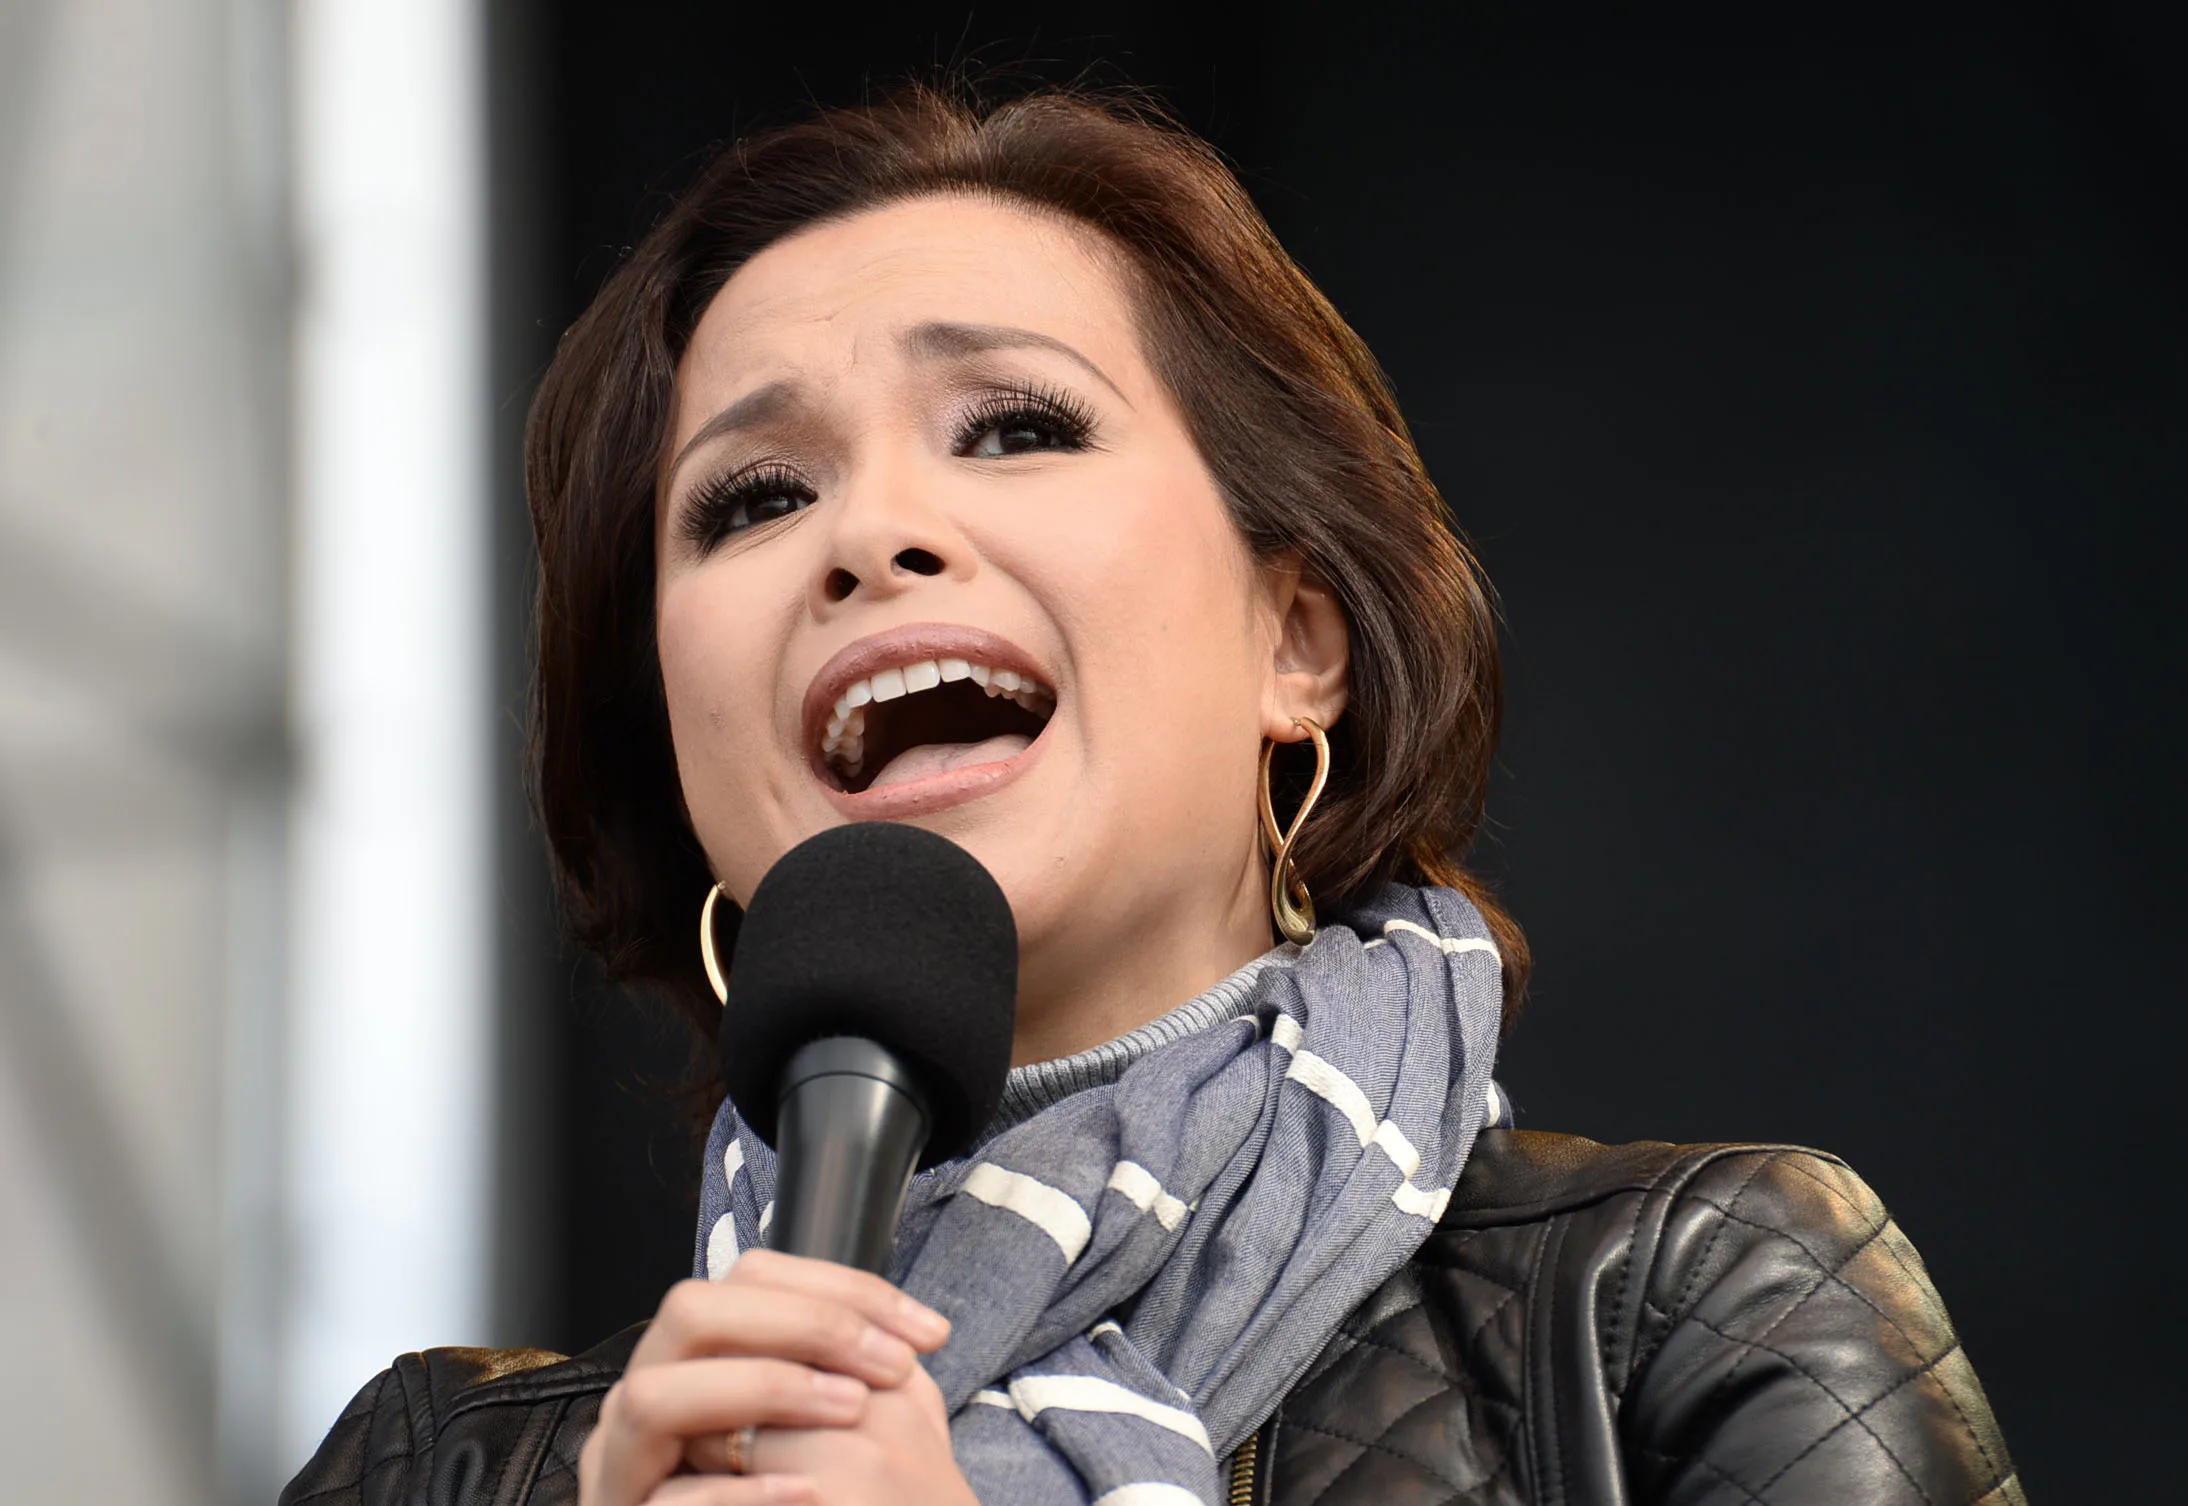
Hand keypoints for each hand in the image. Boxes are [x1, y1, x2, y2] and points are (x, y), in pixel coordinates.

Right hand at [578, 1250, 967, 1504]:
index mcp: (697, 1360)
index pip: (752, 1280)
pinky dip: (734, 1492)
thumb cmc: (803, 1501)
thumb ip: (845, 1378)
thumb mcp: (830, 1433)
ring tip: (849, 1411)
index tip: (926, 1332)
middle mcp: (651, 1398)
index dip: (844, 1291)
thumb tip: (910, 1332)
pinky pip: (663, 1499)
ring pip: (652, 1395)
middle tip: (889, 1365)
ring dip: (758, 1389)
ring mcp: (623, 1465)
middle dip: (799, 1323)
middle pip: (690, 1312)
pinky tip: (804, 1490)